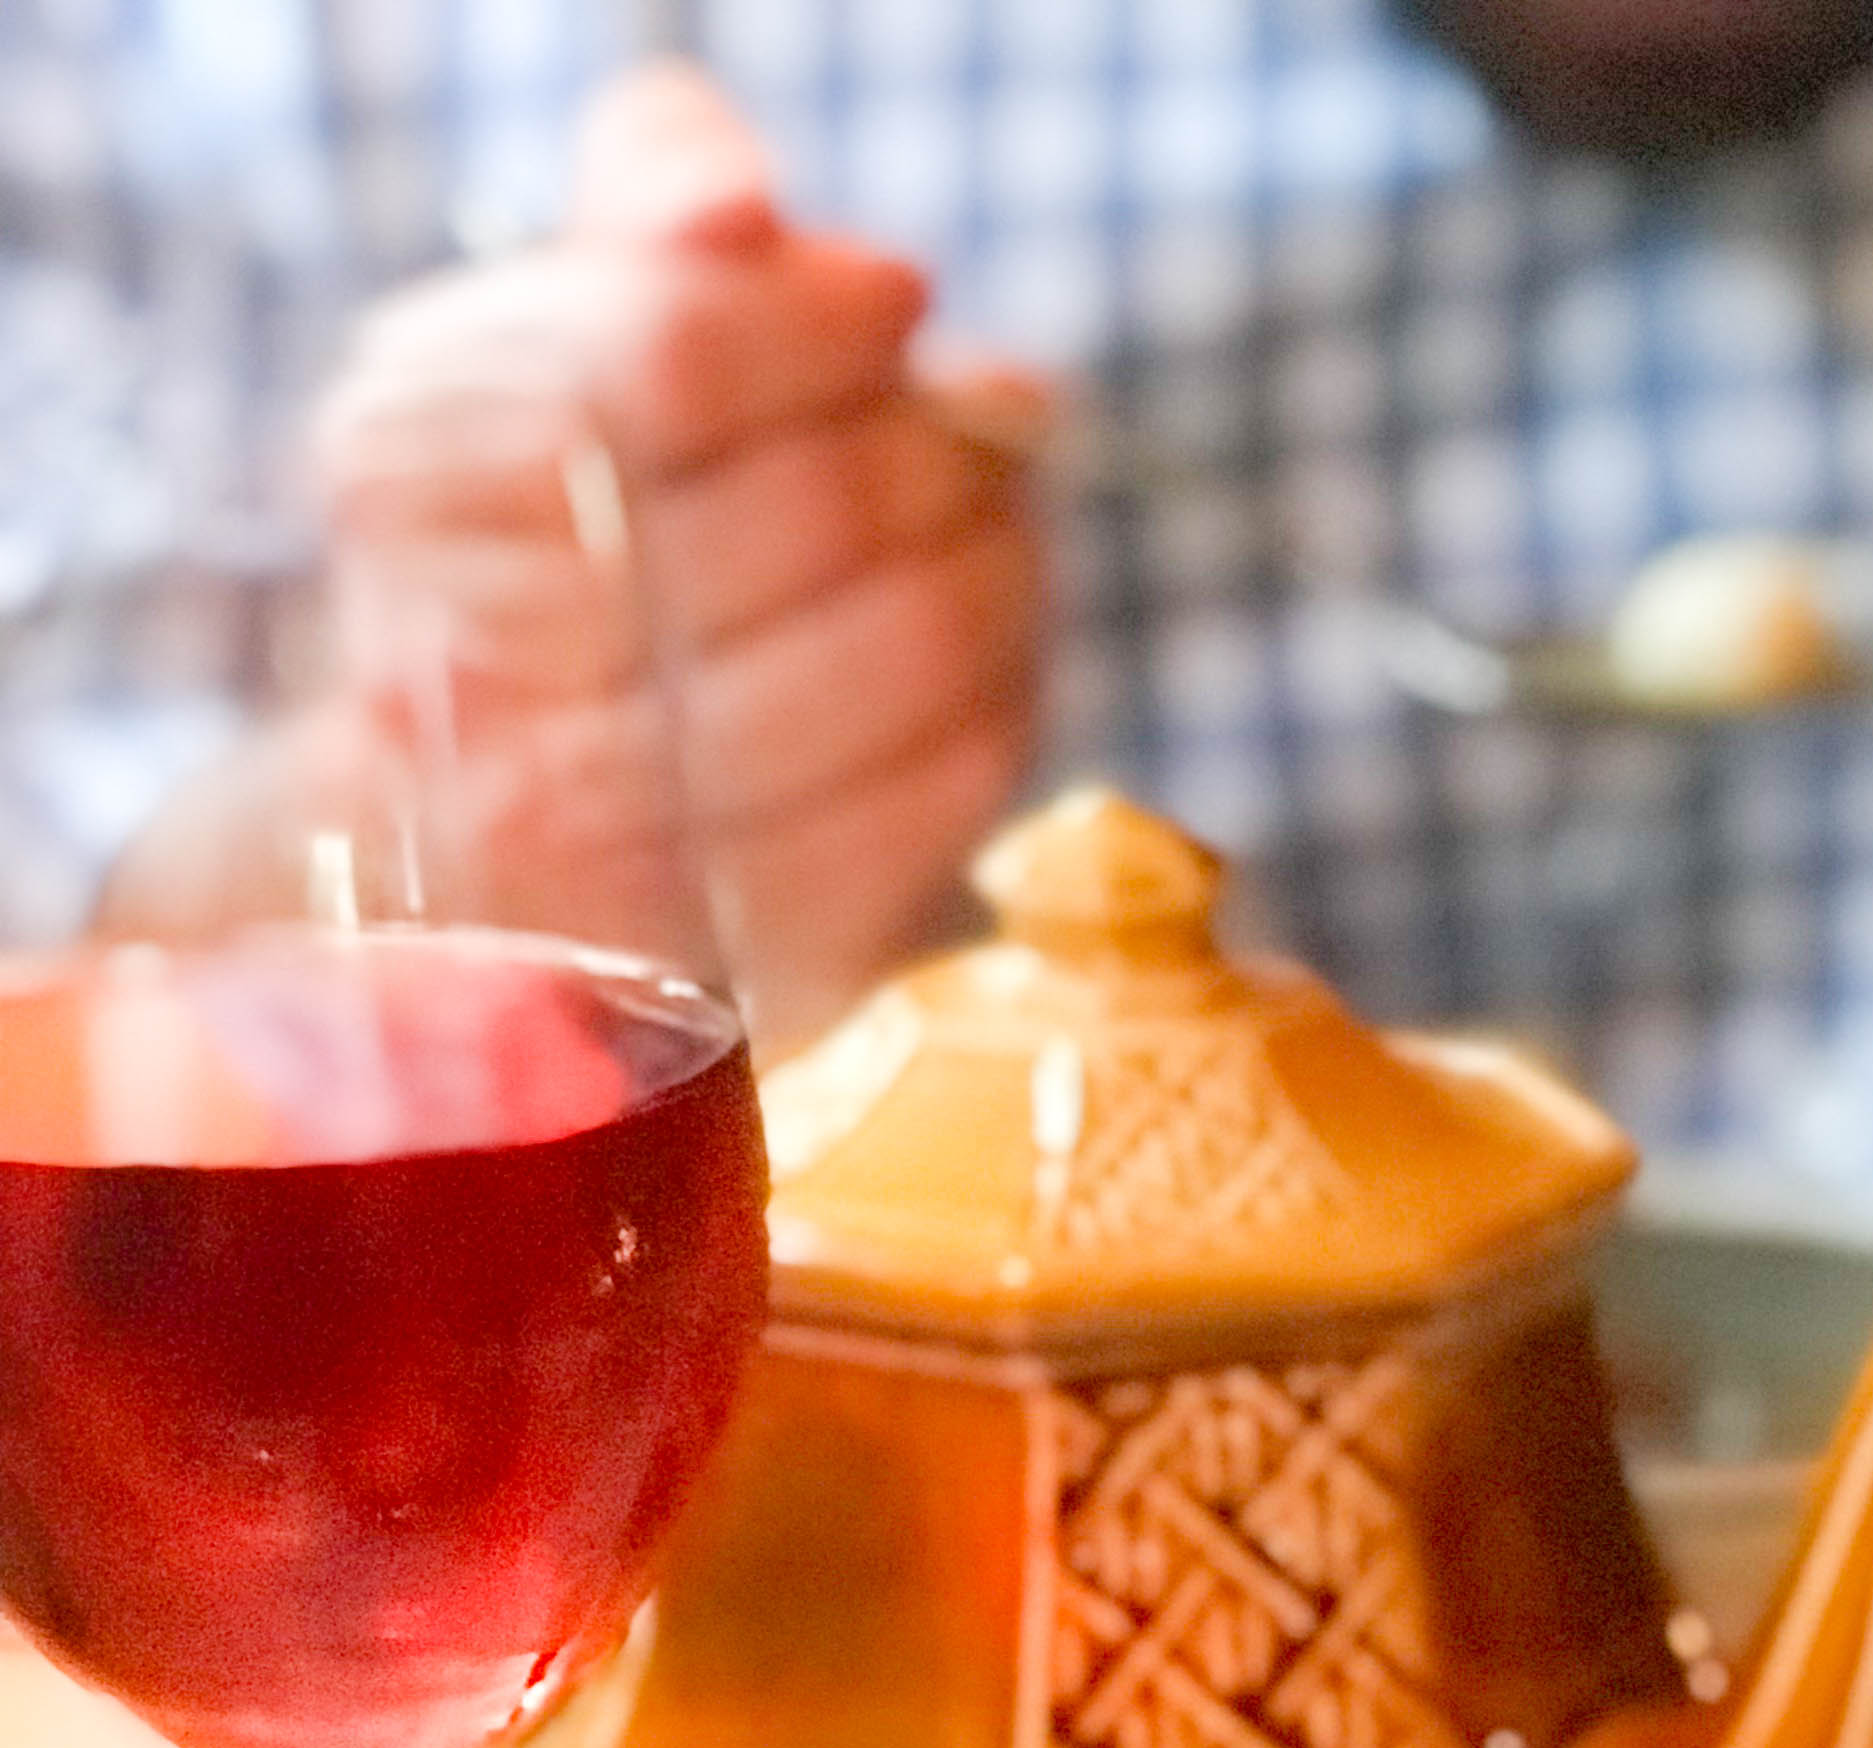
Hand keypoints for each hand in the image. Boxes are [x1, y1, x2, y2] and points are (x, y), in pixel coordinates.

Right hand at [317, 65, 1044, 1051]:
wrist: (466, 842)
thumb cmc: (547, 547)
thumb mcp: (551, 340)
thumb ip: (640, 220)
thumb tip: (734, 204)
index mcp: (404, 476)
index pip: (661, 366)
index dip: (817, 325)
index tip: (898, 307)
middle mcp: (462, 668)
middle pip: (800, 516)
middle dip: (933, 458)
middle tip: (986, 432)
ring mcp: (585, 839)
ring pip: (884, 661)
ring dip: (990, 579)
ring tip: (1001, 538)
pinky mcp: (719, 951)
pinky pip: (922, 808)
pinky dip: (993, 712)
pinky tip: (991, 666)